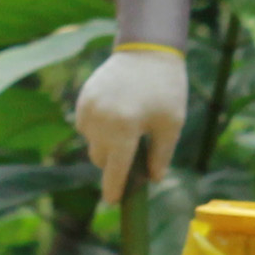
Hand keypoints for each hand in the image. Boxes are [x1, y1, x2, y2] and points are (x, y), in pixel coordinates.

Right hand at [74, 44, 186, 206]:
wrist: (147, 51)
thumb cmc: (166, 89)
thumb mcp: (172, 124)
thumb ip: (161, 155)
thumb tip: (152, 180)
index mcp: (124, 129)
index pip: (115, 169)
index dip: (114, 188)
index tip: (114, 202)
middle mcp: (100, 123)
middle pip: (102, 159)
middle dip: (116, 161)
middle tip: (137, 150)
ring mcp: (87, 111)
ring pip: (93, 143)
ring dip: (108, 143)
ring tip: (132, 122)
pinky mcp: (81, 101)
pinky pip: (87, 127)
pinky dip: (101, 128)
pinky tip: (120, 111)